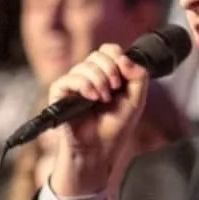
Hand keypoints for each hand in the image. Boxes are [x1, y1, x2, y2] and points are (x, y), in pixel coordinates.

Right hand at [46, 45, 150, 199]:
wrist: (101, 149)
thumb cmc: (116, 127)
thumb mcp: (136, 100)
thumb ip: (138, 76)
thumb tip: (125, 58)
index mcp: (106, 74)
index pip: (108, 50)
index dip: (117, 57)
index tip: (123, 78)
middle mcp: (89, 75)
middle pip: (97, 54)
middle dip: (110, 70)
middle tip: (114, 90)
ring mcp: (73, 83)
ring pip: (84, 66)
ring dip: (99, 81)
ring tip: (102, 100)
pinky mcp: (59, 93)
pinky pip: (68, 79)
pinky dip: (83, 85)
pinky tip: (91, 98)